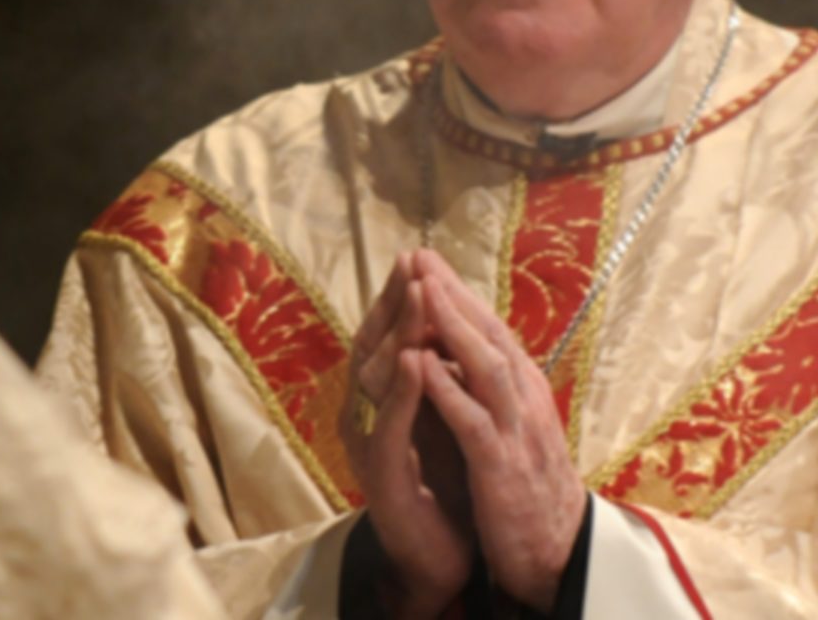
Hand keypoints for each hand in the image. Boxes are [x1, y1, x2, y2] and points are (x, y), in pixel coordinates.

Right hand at [342, 253, 474, 616]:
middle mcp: (369, 418)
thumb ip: (440, 380)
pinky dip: (404, 391)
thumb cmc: (443, 490)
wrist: (437, 561)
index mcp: (385, 404)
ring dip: (401, 332)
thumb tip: (449, 328)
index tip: (418, 257)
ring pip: (379, 378)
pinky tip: (416, 360)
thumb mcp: (442, 423)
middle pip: (374, 346)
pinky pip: (393, 426)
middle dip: (396, 301)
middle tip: (413, 260)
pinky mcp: (384, 476)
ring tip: (419, 292)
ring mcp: (372, 446)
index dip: (400, 298)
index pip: (387, 339)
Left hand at [414, 249, 586, 613]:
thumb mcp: (510, 428)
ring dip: (453, 327)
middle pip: (489, 335)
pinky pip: (473, 421)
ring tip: (423, 292)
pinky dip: (447, 389)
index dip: (458, 294)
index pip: (490, 330)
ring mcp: (516, 431)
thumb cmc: (528, 488)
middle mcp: (524, 399)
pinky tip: (422, 364)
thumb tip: (455, 350)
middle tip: (420, 256)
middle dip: (453, 294)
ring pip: (486, 366)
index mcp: (523, 390)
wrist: (557, 552)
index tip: (425, 261)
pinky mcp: (502, 466)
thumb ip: (488, 389)